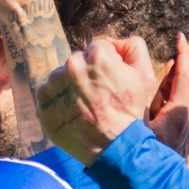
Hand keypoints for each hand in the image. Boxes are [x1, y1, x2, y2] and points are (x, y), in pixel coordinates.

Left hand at [37, 36, 155, 165]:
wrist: (113, 146)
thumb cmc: (131, 111)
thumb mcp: (145, 75)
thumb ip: (133, 46)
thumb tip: (114, 42)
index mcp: (97, 56)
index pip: (97, 49)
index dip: (106, 65)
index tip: (110, 83)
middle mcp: (72, 66)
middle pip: (77, 61)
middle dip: (86, 74)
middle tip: (98, 97)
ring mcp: (55, 85)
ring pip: (62, 77)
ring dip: (71, 87)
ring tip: (85, 106)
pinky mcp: (43, 102)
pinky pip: (50, 94)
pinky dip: (59, 101)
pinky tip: (73, 113)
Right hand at [148, 34, 188, 158]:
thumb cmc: (141, 161)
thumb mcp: (137, 127)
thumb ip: (142, 104)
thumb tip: (146, 79)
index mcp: (179, 116)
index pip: (186, 79)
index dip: (184, 56)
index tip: (181, 38)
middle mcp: (188, 123)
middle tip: (186, 42)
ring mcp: (187, 133)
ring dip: (186, 77)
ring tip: (180, 60)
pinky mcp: (182, 141)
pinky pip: (184, 109)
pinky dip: (179, 93)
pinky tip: (170, 91)